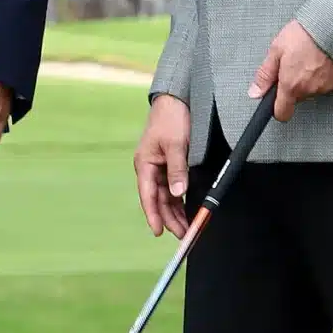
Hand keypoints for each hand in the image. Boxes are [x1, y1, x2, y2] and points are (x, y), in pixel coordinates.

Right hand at [134, 94, 192, 238]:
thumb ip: (177, 170)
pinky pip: (174, 187)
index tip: (159, 232)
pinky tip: (187, 209)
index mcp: (145, 164)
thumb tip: (178, 193)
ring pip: (167, 196)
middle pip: (158, 199)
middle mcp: (150, 168)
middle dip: (169, 218)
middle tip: (183, 234)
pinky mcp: (171, 164)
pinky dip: (180, 199)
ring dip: (175, 211)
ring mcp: (160, 167)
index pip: (148, 196)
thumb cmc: (172, 118)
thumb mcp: (175, 144)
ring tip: (187, 227)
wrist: (176, 98)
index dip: (153, 215)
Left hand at [248, 19, 332, 120]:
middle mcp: (309, 90)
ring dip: (307, 79)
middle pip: (296, 98)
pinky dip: (321, 75)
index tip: (275, 101)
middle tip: (292, 64)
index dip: (276, 109)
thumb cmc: (305, 34)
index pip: (282, 113)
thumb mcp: (276, 50)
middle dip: (292, 85)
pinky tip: (320, 60)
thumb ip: (265, 75)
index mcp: (291, 85)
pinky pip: (325, 83)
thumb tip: (255, 92)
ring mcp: (325, 86)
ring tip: (307, 58)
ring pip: (311, 90)